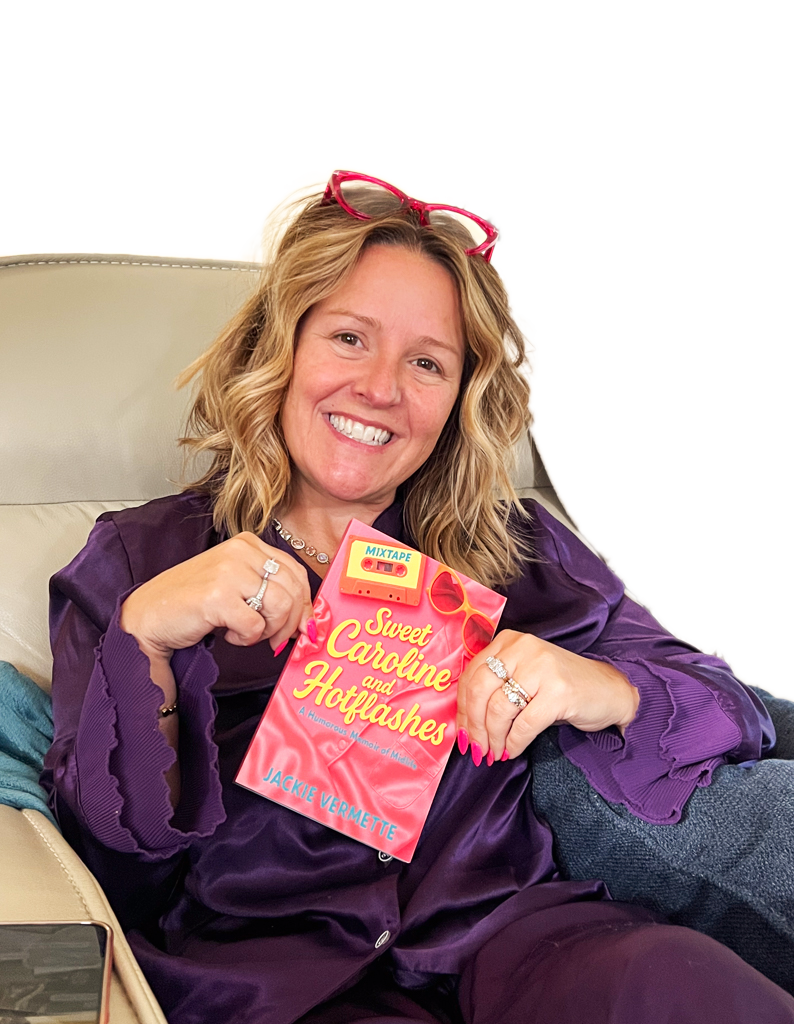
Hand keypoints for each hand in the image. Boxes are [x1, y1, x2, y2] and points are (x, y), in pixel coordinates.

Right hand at [120, 532, 314, 660]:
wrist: (149, 615)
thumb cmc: (194, 602)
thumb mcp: (237, 585)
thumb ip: (270, 591)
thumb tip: (308, 620)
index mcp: (248, 543)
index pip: (296, 572)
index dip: (305, 604)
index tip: (301, 626)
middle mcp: (240, 551)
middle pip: (293, 589)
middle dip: (290, 622)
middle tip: (275, 640)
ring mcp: (228, 572)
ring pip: (280, 606)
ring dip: (267, 630)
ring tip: (246, 633)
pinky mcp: (217, 597)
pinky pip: (255, 625)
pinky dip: (247, 638)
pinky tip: (228, 633)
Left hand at [456, 630, 639, 764]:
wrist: (608, 690)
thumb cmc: (560, 686)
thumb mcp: (523, 675)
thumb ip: (495, 687)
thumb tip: (464, 724)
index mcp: (509, 641)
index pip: (472, 675)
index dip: (462, 710)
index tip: (462, 735)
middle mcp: (523, 648)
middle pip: (479, 691)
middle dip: (473, 726)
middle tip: (475, 749)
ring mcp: (542, 668)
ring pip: (499, 709)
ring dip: (493, 738)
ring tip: (494, 753)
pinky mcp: (558, 692)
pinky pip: (524, 725)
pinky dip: (514, 743)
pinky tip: (512, 751)